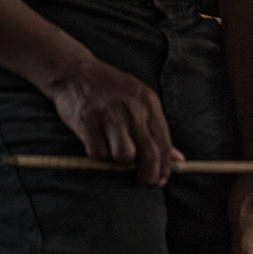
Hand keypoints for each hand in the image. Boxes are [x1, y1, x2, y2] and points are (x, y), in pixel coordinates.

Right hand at [44, 58, 177, 185]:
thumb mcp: (139, 100)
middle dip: (148, 175)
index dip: (164, 167)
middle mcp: (132, 108)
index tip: (160, 179)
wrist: (75, 72)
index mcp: (148, 103)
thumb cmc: (110, 89)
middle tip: (144, 181)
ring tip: (113, 151)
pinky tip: (95, 142)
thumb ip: (156, 129)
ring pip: (124, 156)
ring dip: (119, 161)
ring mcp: (110, 114)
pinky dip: (97, 154)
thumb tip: (178, 158)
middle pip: (149, 154)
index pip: (164, 144)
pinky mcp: (88, 120)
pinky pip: (98, 153)